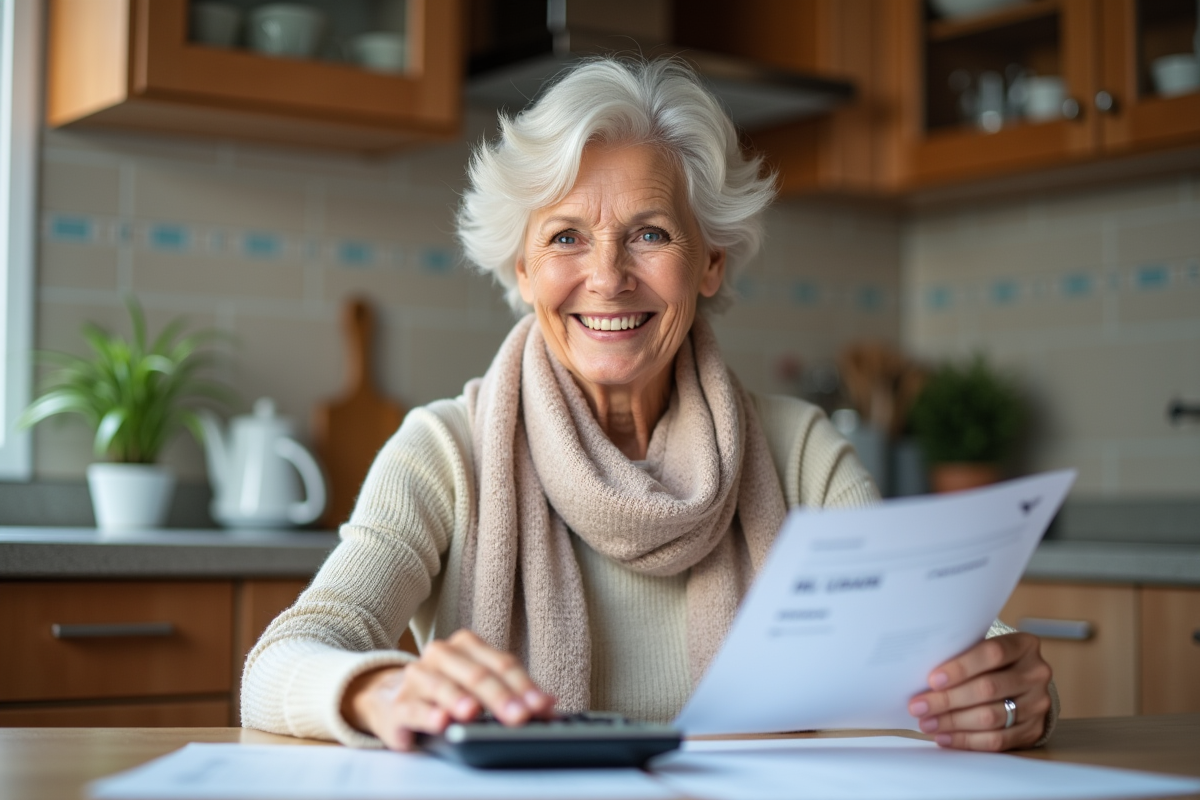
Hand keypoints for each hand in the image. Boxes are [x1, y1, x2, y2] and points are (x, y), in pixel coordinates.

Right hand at [340, 629, 555, 750]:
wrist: (392, 700)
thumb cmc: (447, 692)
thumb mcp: (481, 688)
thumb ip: (515, 693)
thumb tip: (550, 705)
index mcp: (466, 645)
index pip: (502, 664)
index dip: (524, 686)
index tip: (541, 707)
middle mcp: (441, 655)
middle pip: (477, 675)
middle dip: (501, 697)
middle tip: (519, 716)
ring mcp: (417, 678)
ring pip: (443, 687)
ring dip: (460, 700)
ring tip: (474, 713)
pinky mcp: (398, 705)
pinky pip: (414, 709)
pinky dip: (428, 715)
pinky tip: (441, 722)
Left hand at [908, 632, 1051, 751]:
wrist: (1023, 684)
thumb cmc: (991, 663)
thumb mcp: (983, 649)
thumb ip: (962, 656)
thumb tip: (920, 675)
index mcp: (1024, 645)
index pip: (992, 654)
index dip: (960, 667)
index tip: (932, 680)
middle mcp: (1036, 673)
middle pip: (988, 688)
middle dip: (948, 700)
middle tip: (919, 707)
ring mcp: (1038, 703)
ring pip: (991, 717)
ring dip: (953, 722)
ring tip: (927, 723)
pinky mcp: (1033, 729)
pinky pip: (997, 740)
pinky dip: (967, 740)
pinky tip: (945, 737)